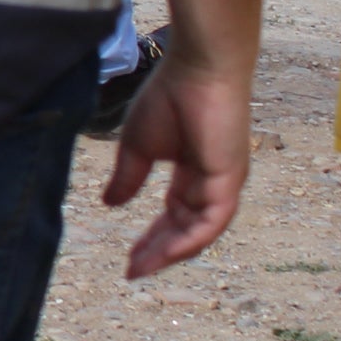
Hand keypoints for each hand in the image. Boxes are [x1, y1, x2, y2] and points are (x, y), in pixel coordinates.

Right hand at [102, 60, 251, 276]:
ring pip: (199, 232)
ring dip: (171, 253)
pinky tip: (165, 253)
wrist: (198, 68)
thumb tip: (110, 205)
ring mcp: (223, 183)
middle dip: (158, 252)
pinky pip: (211, 222)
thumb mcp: (137, 146)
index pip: (173, 215)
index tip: (127, 259)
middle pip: (185, 229)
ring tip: (142, 268)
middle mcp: (212, 183)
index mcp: (193, 173)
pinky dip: (189, 240)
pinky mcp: (230, 179)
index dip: (151, 238)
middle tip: (131, 272)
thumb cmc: (170, 96)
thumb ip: (128, 177)